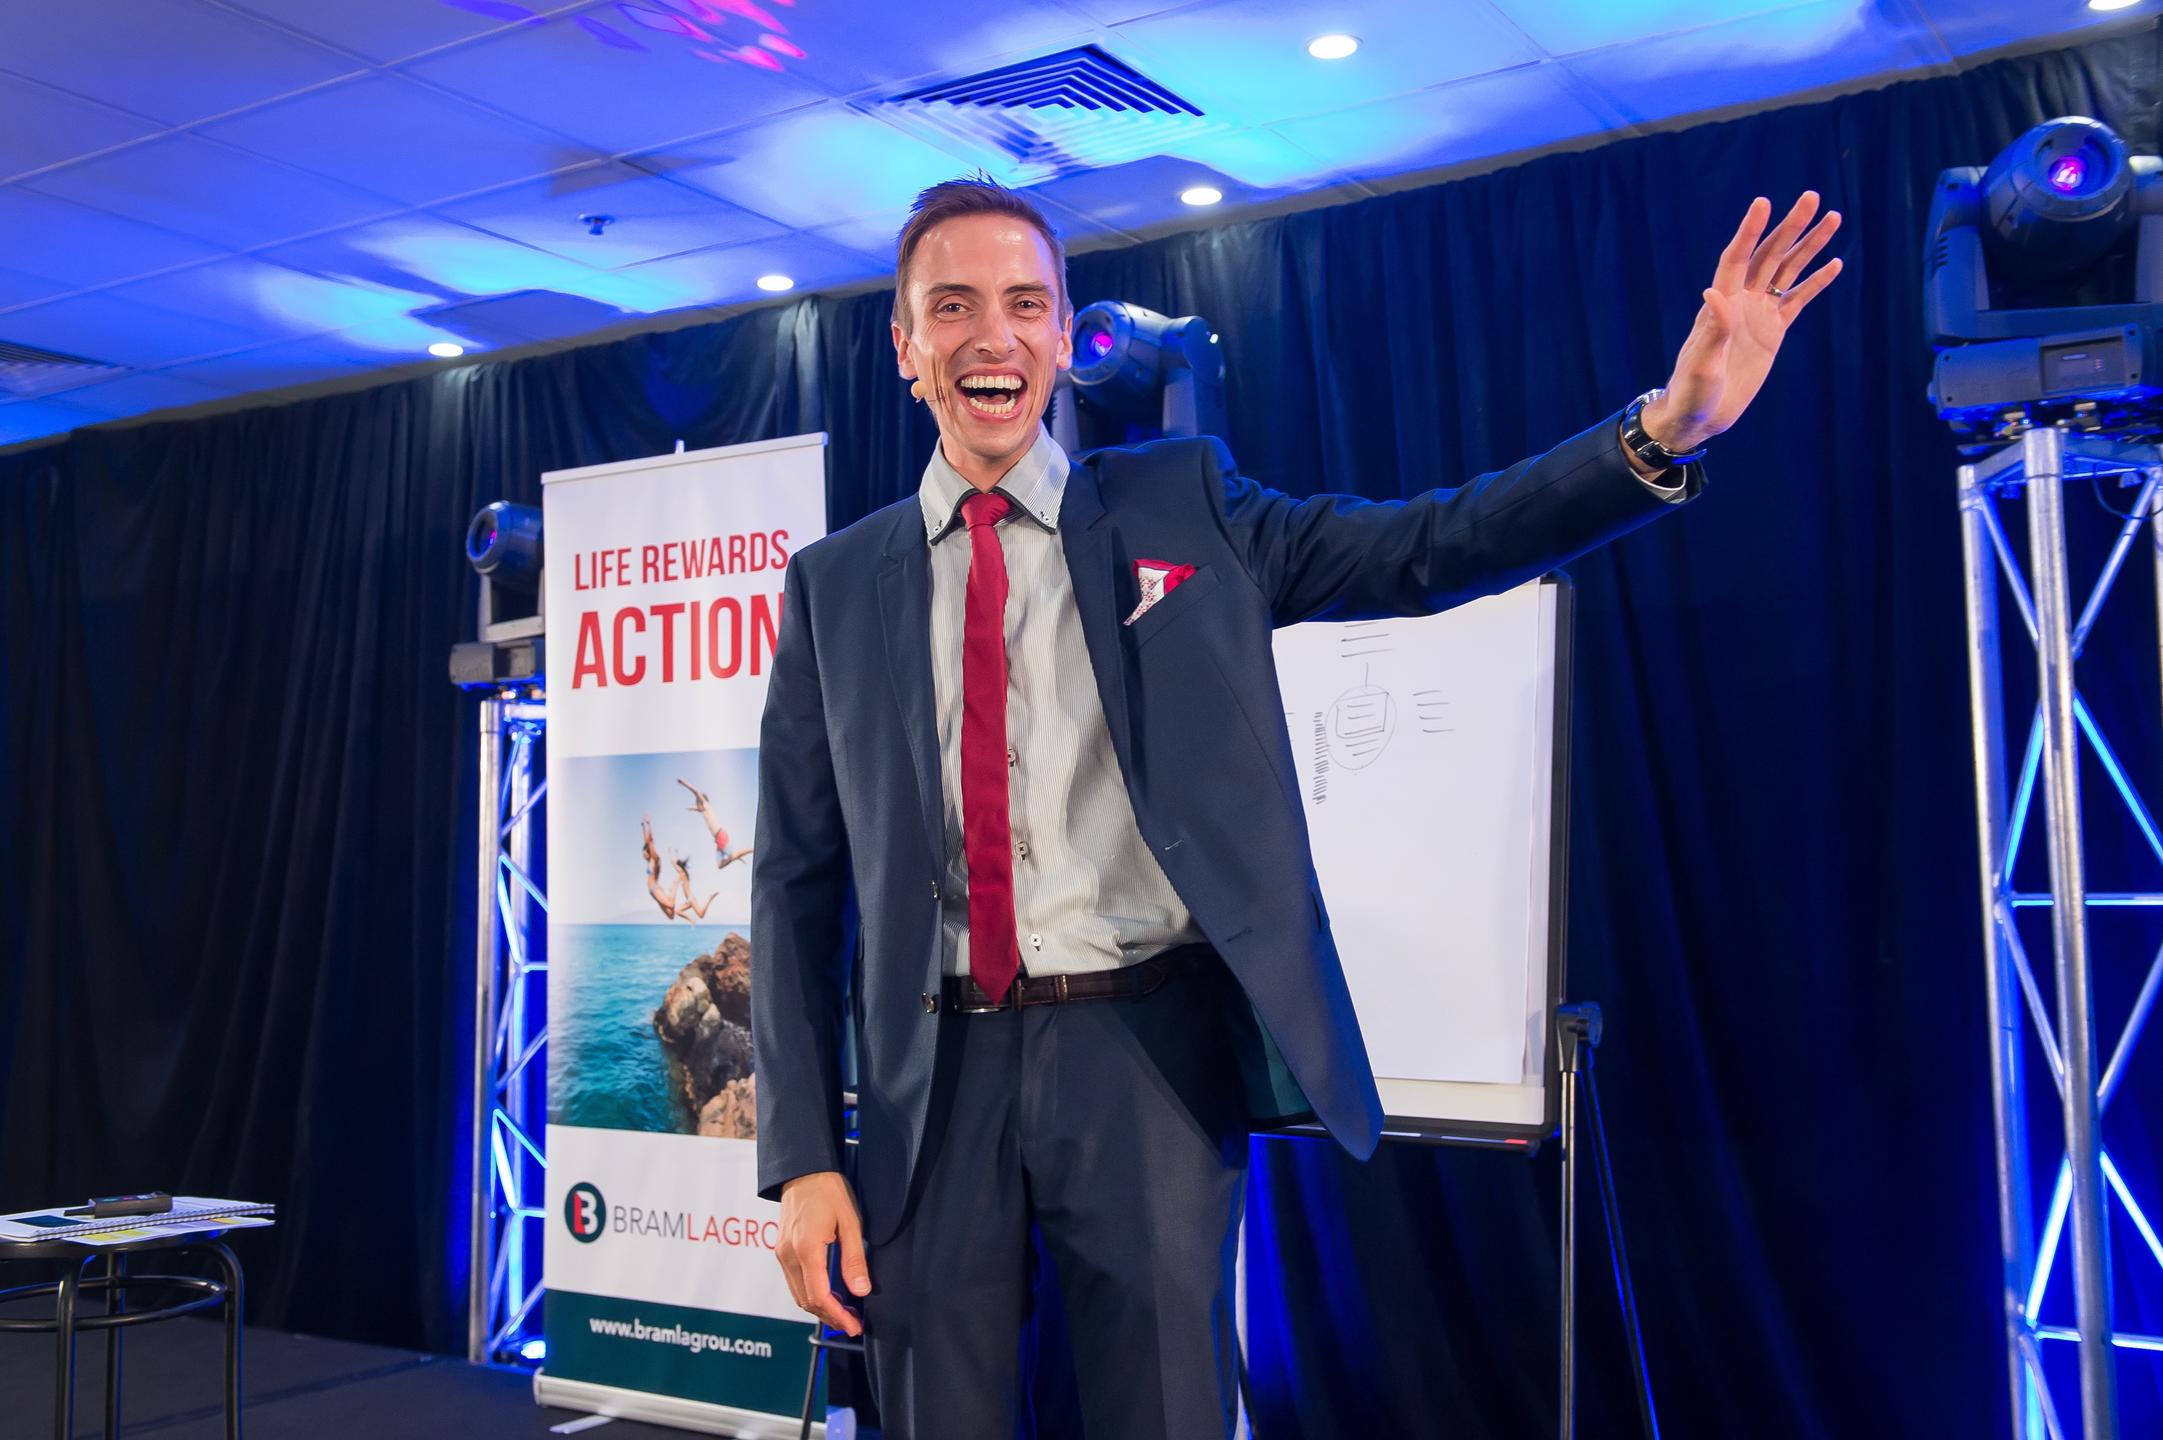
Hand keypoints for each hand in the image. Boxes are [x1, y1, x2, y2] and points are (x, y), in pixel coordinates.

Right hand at [776, 1170, 870, 1336]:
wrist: (804, 1170)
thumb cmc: (829, 1191)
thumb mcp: (850, 1222)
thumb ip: (854, 1259)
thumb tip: (861, 1291)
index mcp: (806, 1249)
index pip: (819, 1296)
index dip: (837, 1316)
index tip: (854, 1326)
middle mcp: (788, 1255)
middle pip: (806, 1301)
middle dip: (830, 1317)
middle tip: (853, 1323)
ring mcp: (781, 1253)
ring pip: (798, 1294)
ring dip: (820, 1308)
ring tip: (845, 1313)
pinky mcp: (781, 1250)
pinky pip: (794, 1282)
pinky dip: (811, 1294)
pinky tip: (829, 1294)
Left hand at [1644, 192, 1844, 454]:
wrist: (1699, 415)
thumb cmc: (1692, 392)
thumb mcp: (1702, 364)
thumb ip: (1712, 331)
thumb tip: (1712, 292)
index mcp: (1721, 305)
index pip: (1737, 258)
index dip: (1750, 231)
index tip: (1764, 202)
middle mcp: (1740, 302)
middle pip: (1769, 255)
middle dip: (1790, 227)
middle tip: (1812, 198)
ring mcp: (1758, 314)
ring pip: (1787, 271)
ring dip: (1809, 246)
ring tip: (1833, 218)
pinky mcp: (1773, 332)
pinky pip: (1797, 300)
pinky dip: (1815, 282)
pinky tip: (1834, 264)